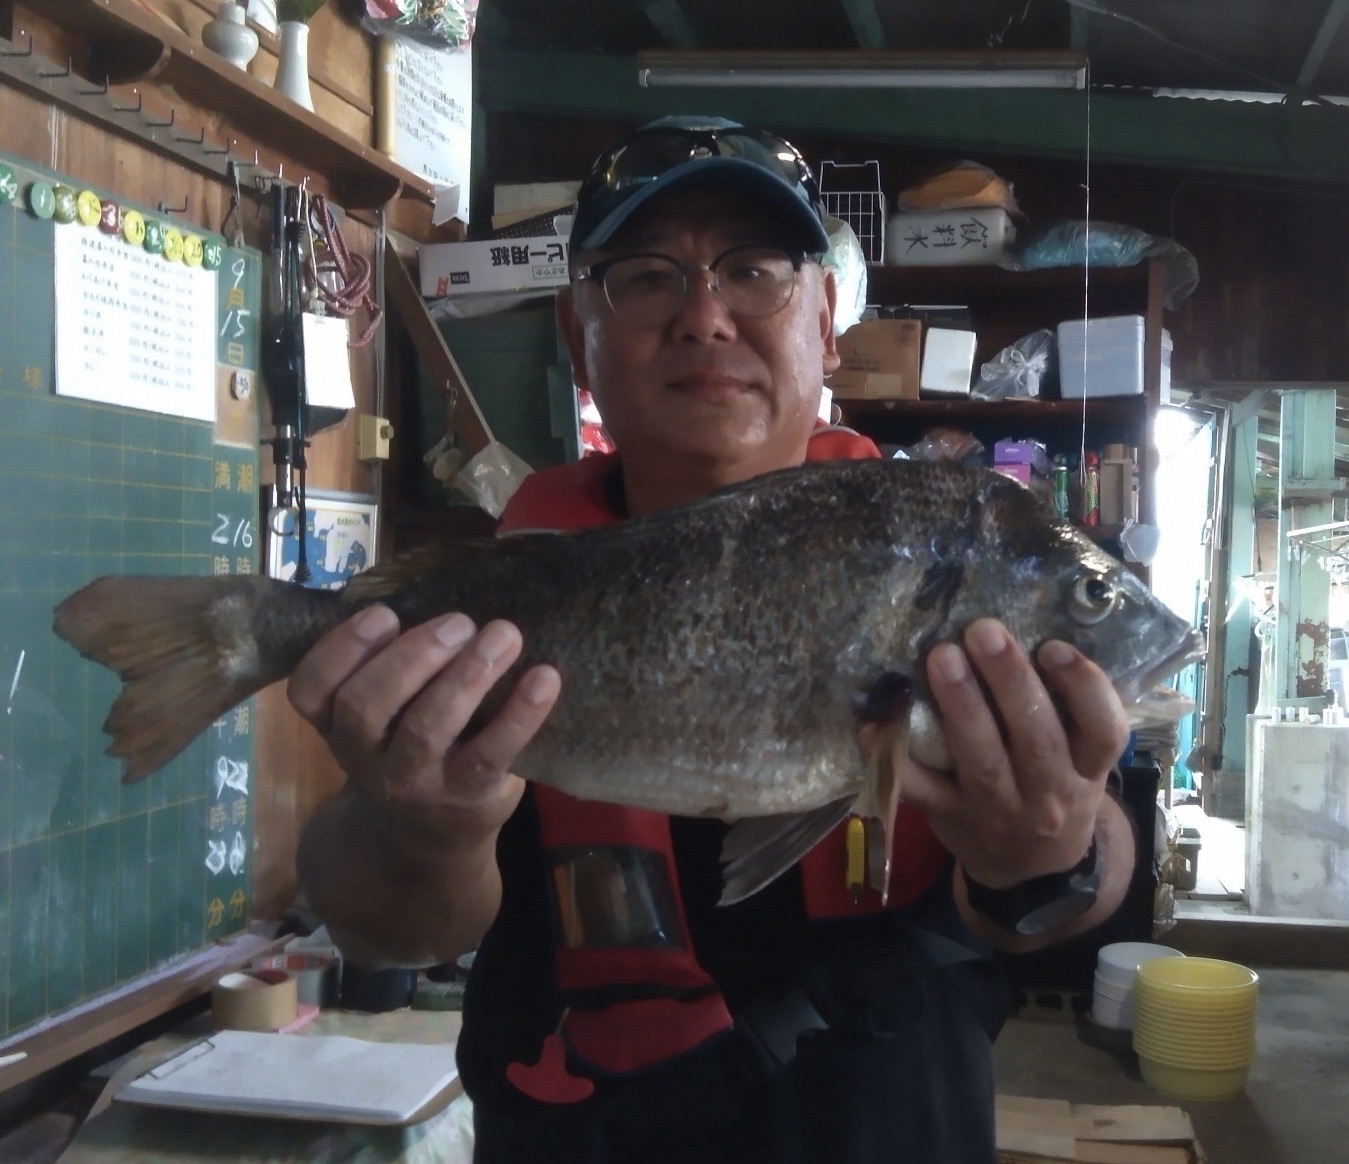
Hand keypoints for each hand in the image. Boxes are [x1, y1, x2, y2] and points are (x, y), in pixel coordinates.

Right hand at [287, 605, 560, 827]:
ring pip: (426, 728)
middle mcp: (364, 755)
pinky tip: (545, 679)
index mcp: (334, 723)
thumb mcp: (378, 716)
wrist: (426, 841)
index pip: (309, 689)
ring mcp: (415, 779)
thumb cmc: (406, 747)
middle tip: (459, 621)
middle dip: (411, 656)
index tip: (383, 613)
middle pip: (365, 705)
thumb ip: (389, 664)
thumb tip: (441, 583)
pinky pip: (491, 754)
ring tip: (504, 634)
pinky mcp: (467, 794)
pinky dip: (520, 714)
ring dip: (467, 675)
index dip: (339, 649)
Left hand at [900, 618, 1129, 888]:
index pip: (1104, 731)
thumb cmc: (1052, 786)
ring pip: (982, 759)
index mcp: (1087, 768)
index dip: (1083, 687)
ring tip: (941, 656)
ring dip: (961, 705)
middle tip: (983, 630)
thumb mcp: (1078, 756)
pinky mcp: (950, 818)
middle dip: (1009, 681)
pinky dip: (894, 755)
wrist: (1029, 867)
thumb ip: (1064, 707)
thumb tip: (1027, 626)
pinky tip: (872, 723)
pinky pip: (919, 788)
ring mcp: (996, 808)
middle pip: (1037, 738)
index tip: (1053, 646)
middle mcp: (1048, 791)